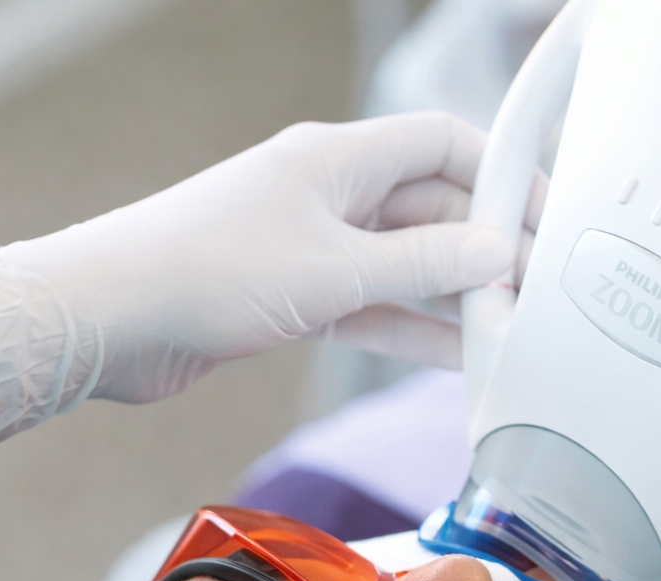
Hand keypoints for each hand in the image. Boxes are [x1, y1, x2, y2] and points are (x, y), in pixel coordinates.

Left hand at [0, 113, 542, 444]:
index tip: (550, 219)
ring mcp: (309, 247)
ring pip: (403, 267)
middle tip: (539, 294)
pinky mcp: (290, 298)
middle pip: (430, 209)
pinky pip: (370, 307)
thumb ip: (425, 268)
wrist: (111, 319)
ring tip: (511, 334)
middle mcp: (328, 195)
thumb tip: (499, 257)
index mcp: (339, 159)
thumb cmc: (208, 269)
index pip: (445, 143)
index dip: (504, 174)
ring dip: (452, 299)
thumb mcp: (336, 269)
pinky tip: (454, 357)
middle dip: (484, 249)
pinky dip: (409, 329)